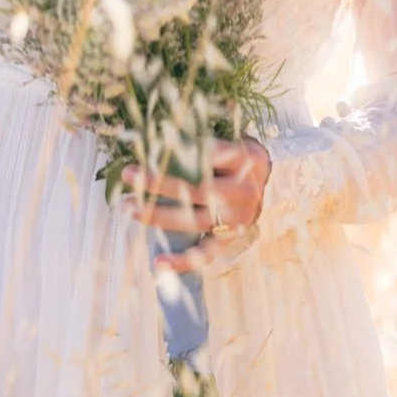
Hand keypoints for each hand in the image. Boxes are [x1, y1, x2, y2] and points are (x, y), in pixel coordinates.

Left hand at [124, 138, 270, 275]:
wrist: (268, 185)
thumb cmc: (237, 158)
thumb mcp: (231, 139)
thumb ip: (203, 140)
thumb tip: (161, 132)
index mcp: (247, 161)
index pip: (215, 154)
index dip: (186, 150)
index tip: (159, 144)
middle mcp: (244, 191)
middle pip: (198, 189)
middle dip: (160, 182)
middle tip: (129, 173)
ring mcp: (237, 219)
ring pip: (195, 220)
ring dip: (158, 215)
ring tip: (128, 206)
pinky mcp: (229, 239)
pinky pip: (206, 254)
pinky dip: (182, 262)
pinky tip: (157, 264)